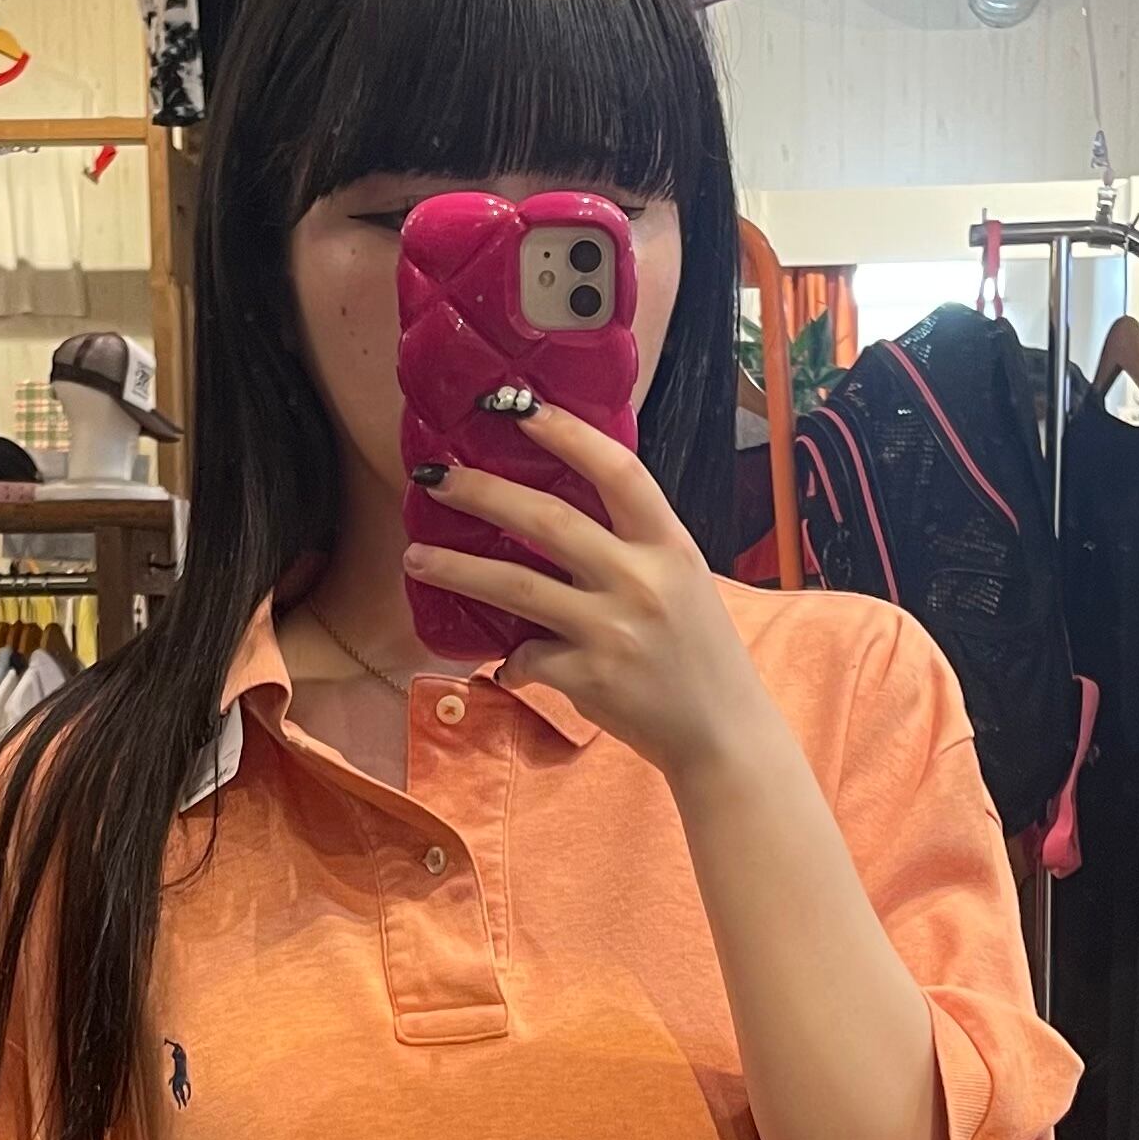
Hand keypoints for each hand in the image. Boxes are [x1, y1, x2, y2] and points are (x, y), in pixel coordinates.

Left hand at [401, 403, 781, 787]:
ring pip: (518, 587)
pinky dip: (510, 659)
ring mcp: (614, 630)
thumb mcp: (682, 579)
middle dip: (483, 492)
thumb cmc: (698, 653)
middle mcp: (642, 580)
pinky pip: (527, 657)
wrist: (722, 734)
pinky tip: (503, 663)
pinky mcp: (590, 679)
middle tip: (436, 476)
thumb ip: (632, 544)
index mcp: (670, 544)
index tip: (515, 405)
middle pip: (548, 519)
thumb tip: (557, 513)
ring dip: (457, 568)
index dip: (565, 431)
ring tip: (416, 556)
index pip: (617, 470)